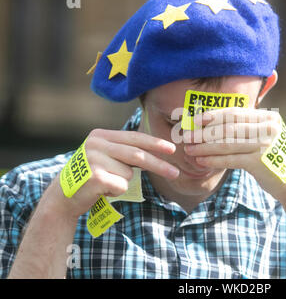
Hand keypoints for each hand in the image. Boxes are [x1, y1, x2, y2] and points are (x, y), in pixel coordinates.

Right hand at [54, 129, 178, 217]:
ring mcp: (93, 159)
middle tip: (175, 173)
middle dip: (159, 165)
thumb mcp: (107, 157)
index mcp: (101, 135)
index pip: (135, 138)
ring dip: (123, 182)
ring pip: (128, 173)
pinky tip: (102, 191)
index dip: (155, 143)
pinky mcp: (93, 177)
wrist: (62, 196)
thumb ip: (126, 151)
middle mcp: (96, 144)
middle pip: (137, 155)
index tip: (172, 150)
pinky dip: (116, 191)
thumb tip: (159, 152)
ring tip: (107, 183)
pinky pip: (121, 185)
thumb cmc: (91, 176)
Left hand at [183, 108, 285, 200]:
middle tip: (187, 136)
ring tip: (190, 149)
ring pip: (227, 143)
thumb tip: (214, 122)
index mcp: (268, 118)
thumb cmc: (274, 158)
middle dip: (204, 131)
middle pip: (228, 127)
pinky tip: (201, 161)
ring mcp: (265, 145)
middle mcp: (268, 128)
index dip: (212, 116)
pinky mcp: (261, 162)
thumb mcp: (265, 136)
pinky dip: (214, 160)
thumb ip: (247, 126)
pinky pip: (231, 159)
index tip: (194, 121)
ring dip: (205, 146)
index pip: (234, 113)